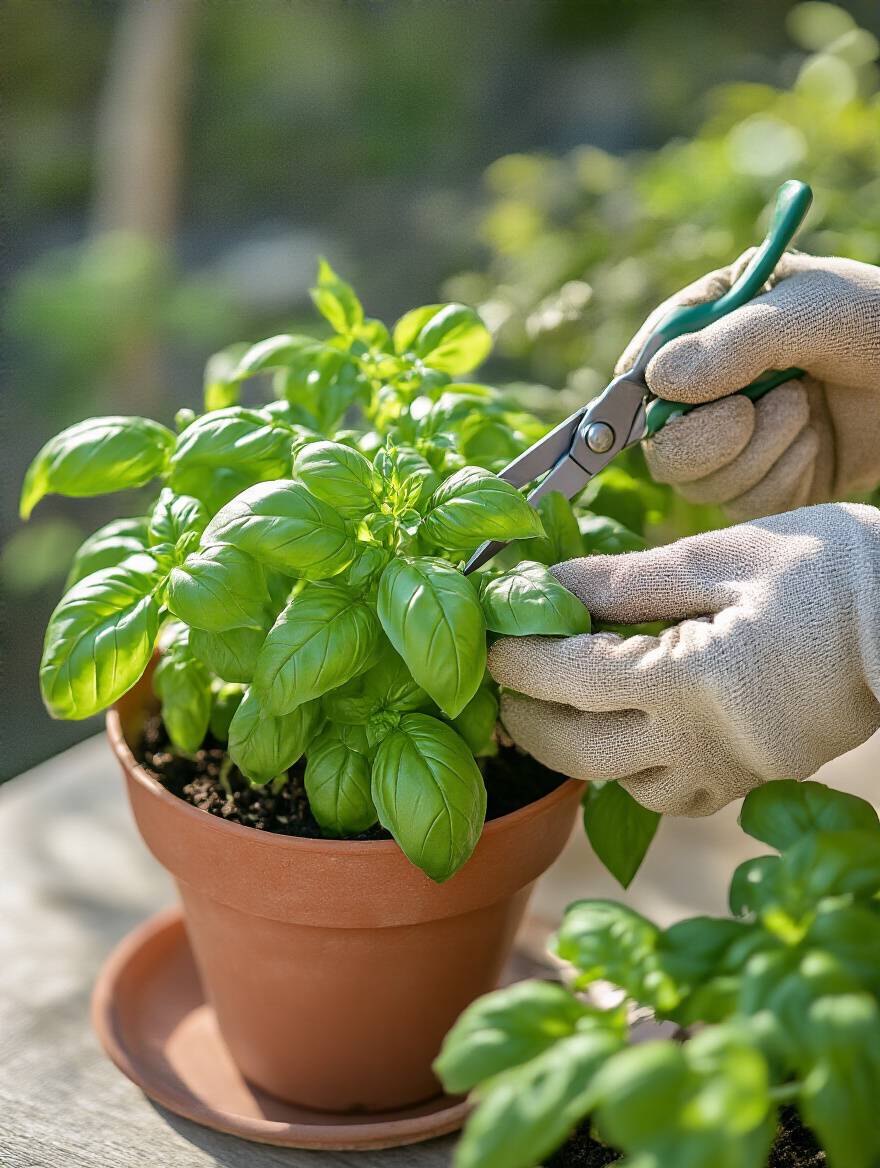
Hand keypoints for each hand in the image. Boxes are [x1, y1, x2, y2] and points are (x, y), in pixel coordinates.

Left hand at [488, 504, 879, 815]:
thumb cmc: (828, 571)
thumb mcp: (719, 556)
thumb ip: (625, 579)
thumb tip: (548, 584)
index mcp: (689, 680)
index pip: (570, 678)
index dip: (517, 658)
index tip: (490, 638)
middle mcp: (702, 742)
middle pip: (579, 751)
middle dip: (526, 719)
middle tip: (502, 684)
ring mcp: (731, 770)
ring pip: (621, 788)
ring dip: (576, 753)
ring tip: (559, 706)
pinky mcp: (754, 780)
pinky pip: (672, 798)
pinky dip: (634, 773)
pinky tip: (630, 732)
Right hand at [617, 253, 879, 519]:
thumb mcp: (813, 312)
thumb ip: (735, 343)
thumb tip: (657, 381)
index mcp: (714, 323)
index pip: (645, 365)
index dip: (639, 396)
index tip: (655, 408)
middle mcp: (715, 385)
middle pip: (659, 440)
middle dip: (704, 437)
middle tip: (750, 412)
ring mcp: (739, 439)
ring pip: (697, 482)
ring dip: (755, 455)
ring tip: (805, 414)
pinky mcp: (768, 481)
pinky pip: (742, 506)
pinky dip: (780, 480)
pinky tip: (815, 445)